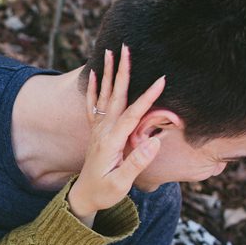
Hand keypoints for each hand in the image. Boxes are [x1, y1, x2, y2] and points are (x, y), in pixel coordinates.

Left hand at [67, 43, 164, 222]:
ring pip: (104, 95)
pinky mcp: (95, 131)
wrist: (84, 196)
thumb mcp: (121, 183)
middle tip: (126, 48)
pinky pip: (93, 105)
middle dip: (122, 71)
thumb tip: (154, 142)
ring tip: (110, 51)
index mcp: (112, 141)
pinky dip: (93, 88)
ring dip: (108, 72)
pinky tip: (94, 74)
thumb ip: (136, 162)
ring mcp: (98, 129)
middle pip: (115, 96)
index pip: (132, 115)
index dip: (147, 97)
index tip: (162, 80)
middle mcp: (103, 131)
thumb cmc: (105, 191)